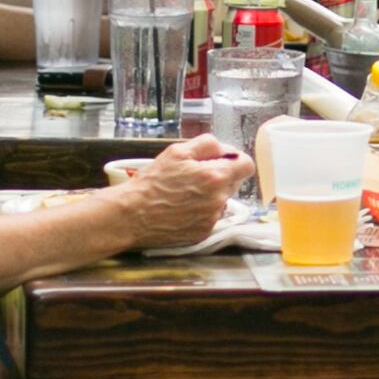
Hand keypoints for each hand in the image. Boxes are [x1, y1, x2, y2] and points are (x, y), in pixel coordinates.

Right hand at [110, 137, 250, 248]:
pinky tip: (181, 208)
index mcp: (215, 177)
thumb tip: (224, 149)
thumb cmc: (152, 182)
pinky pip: (210, 217)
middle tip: (195, 175)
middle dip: (220, 176)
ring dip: (210, 195)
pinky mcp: (203, 233)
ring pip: (221, 201)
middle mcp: (219, 200)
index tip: (222, 161)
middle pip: (233, 183)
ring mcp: (212, 219)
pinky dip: (201, 211)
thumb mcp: (177, 152)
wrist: (132, 214)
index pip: (246, 166)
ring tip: (185, 193)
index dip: (235, 160)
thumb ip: (207, 145)